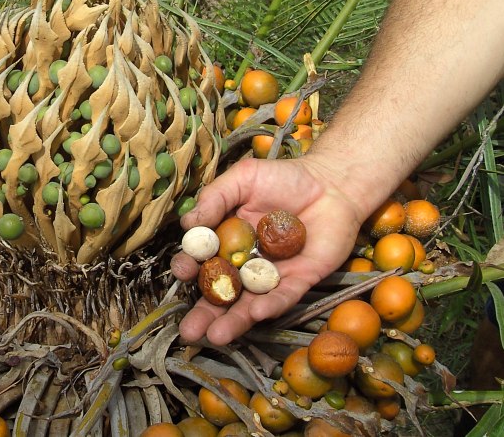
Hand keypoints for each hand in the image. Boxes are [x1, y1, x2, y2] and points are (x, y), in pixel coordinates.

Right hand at [171, 155, 366, 344]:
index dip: (190, 267)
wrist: (331, 183)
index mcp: (226, 239)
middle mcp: (246, 262)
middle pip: (222, 291)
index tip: (183, 270)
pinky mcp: (301, 280)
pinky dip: (271, 305)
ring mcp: (272, 274)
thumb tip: (187, 223)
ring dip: (233, 321)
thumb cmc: (284, 177)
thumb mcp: (243, 179)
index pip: (203, 259)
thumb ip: (215, 198)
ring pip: (249, 303)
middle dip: (204, 313)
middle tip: (188, 332)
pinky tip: (257, 314)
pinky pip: (284, 296)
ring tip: (216, 337)